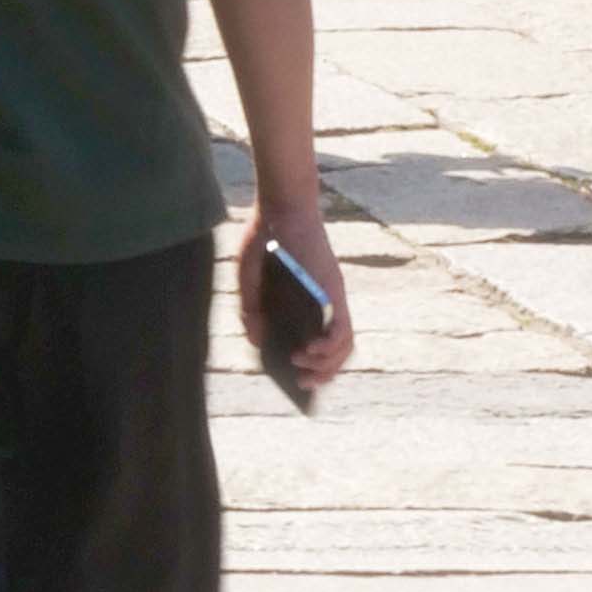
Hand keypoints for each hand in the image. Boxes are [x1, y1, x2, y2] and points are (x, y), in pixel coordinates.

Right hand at [240, 197, 353, 393]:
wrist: (279, 206)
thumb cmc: (264, 238)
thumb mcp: (247, 278)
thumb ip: (250, 310)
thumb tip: (256, 340)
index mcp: (304, 302)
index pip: (316, 343)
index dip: (311, 365)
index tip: (295, 379)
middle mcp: (323, 305)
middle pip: (334, 352)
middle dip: (321, 374)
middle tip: (301, 384)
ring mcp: (331, 299)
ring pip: (344, 346)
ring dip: (326, 365)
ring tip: (302, 369)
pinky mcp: (334, 292)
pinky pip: (343, 329)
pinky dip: (330, 347)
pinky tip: (310, 351)